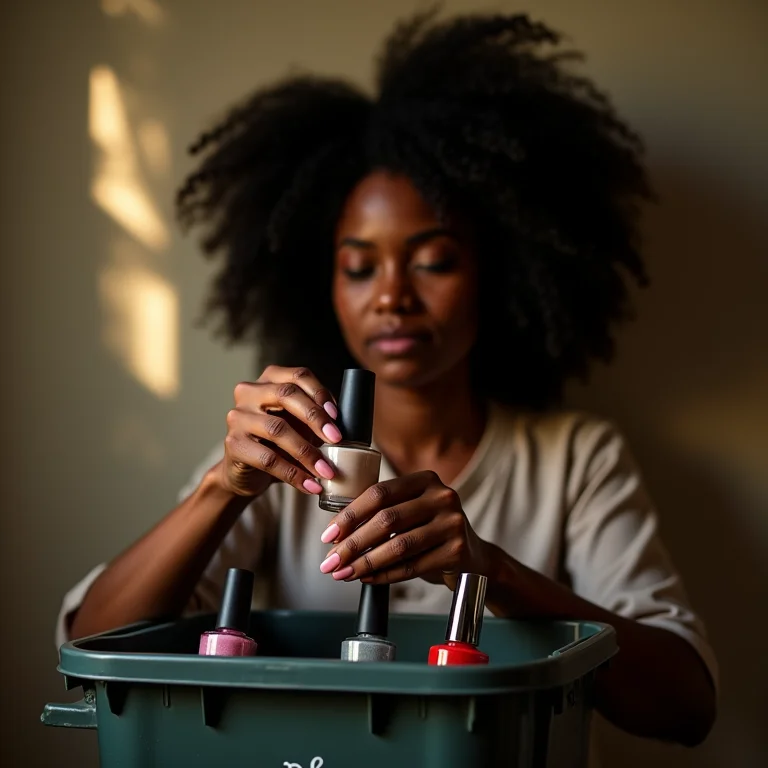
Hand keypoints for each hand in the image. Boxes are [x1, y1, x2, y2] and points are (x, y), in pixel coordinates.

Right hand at [219, 365, 342, 496]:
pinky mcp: (233, 444)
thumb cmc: (278, 442)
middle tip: (337, 439)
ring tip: (327, 471)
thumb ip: (317, 415)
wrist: (247, 473)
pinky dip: (294, 474)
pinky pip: (268, 459)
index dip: (320, 393)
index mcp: (270, 379)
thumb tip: (347, 422)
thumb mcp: (298, 423)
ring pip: (277, 429)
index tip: (337, 416)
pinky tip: (311, 485)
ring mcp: (237, 417)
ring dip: (308, 453)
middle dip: (315, 418)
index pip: (298, 375)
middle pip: (286, 395)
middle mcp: (249, 392)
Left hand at [318, 470, 491, 585]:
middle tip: (330, 561)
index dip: (350, 514)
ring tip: (343, 573)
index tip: (328, 535)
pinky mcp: (457, 551)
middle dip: (352, 543)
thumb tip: (335, 532)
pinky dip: (385, 575)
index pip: (379, 493)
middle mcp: (442, 496)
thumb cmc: (430, 532)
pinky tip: (367, 578)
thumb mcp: (411, 511)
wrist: (473, 558)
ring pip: (398, 545)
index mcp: (425, 479)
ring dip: (365, 562)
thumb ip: (382, 512)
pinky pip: (411, 566)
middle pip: (386, 519)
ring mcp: (452, 523)